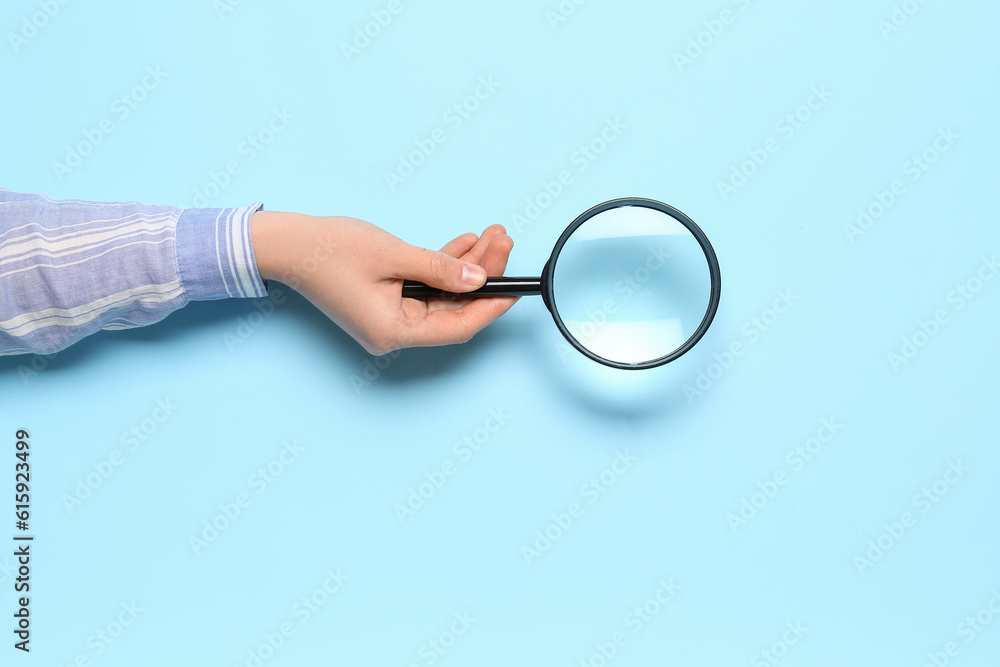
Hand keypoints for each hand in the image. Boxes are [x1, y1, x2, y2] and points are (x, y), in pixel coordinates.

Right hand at [250, 211, 517, 354]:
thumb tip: (479, 279)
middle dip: (483, 274)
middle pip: (454, 309)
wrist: (288, 245)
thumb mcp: (394, 255)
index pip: (459, 326)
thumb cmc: (330, 251)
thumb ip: (440, 268)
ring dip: (466, 267)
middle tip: (504, 242)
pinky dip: (443, 267)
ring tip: (491, 237)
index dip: (491, 305)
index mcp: (394, 332)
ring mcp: (389, 319)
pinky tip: (464, 244)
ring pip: (443, 296)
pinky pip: (425, 288)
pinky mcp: (385, 302)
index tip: (515, 284)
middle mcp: (394, 332)